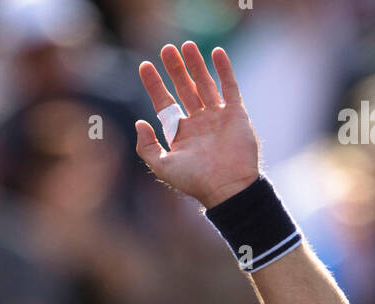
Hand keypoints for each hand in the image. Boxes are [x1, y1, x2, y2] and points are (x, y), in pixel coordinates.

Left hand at [135, 43, 259, 208]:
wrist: (227, 186)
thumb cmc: (195, 180)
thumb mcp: (163, 166)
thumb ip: (147, 147)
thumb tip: (138, 123)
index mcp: (181, 134)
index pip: (165, 104)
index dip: (154, 85)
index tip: (145, 66)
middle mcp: (199, 123)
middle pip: (184, 89)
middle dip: (175, 69)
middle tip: (166, 49)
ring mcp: (218, 117)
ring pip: (205, 84)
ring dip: (196, 64)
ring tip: (187, 45)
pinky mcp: (236, 114)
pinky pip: (230, 87)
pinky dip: (224, 70)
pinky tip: (217, 53)